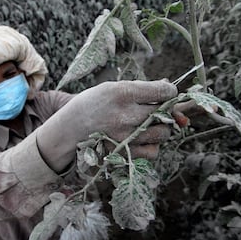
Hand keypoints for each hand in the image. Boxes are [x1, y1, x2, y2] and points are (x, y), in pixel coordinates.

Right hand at [37, 80, 177, 172]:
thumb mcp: (112, 87)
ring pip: (162, 133)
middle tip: (157, 109)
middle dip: (166, 110)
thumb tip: (169, 87)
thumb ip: (142, 88)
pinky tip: (142, 138)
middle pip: (165, 113)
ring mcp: (125, 136)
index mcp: (122, 93)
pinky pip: (153, 151)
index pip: (164, 91)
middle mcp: (125, 115)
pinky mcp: (124, 152)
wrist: (70, 128)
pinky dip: (152, 145)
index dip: (170, 92)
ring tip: (148, 124)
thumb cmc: (93, 104)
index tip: (165, 93)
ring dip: (161, 128)